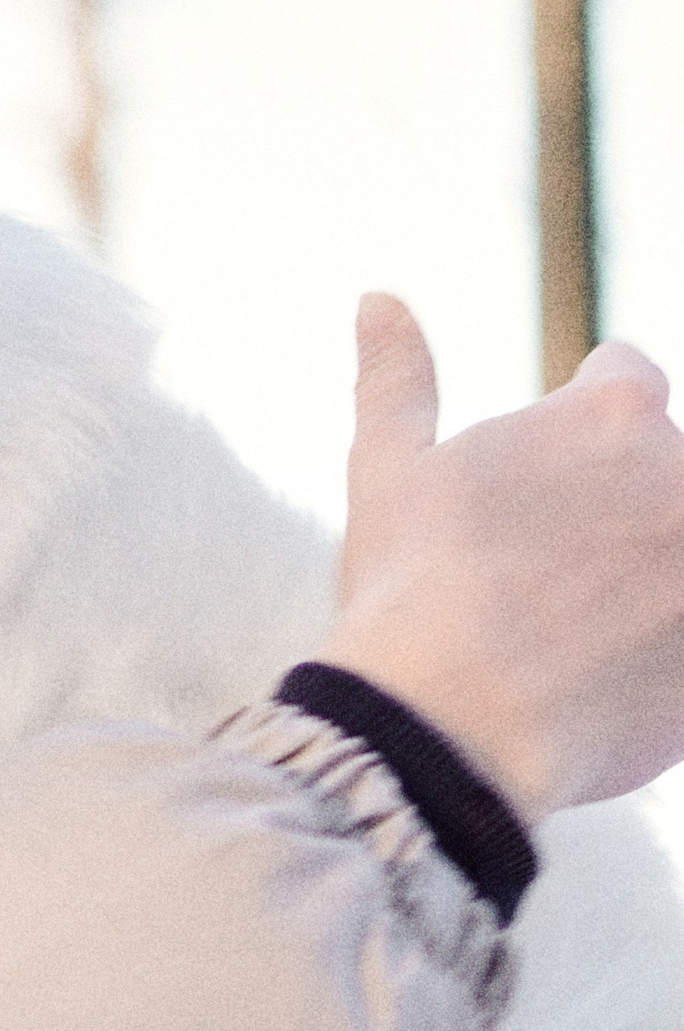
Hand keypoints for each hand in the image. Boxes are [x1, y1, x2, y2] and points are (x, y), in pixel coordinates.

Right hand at [324, 295, 683, 822]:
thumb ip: (395, 380)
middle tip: (547, 583)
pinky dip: (661, 658)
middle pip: (664, 478)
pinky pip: (682, 643)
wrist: (444, 730)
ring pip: (673, 564)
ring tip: (578, 644)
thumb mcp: (389, 475)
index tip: (542, 489)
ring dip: (646, 585)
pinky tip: (605, 689)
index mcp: (613, 412)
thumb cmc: (409, 596)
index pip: (627, 380)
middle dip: (619, 518)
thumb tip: (378, 299)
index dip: (578, 434)